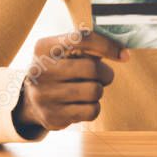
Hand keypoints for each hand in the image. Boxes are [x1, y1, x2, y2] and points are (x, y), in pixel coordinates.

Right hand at [12, 28, 128, 136]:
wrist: (32, 101)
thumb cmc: (60, 70)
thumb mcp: (65, 52)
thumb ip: (90, 47)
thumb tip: (123, 53)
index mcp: (44, 48)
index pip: (81, 39)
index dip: (107, 45)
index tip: (124, 55)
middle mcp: (40, 70)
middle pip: (92, 68)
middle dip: (105, 73)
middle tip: (103, 76)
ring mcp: (44, 95)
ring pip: (94, 91)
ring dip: (98, 90)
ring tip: (87, 89)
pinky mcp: (52, 116)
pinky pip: (91, 111)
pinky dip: (94, 107)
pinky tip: (82, 104)